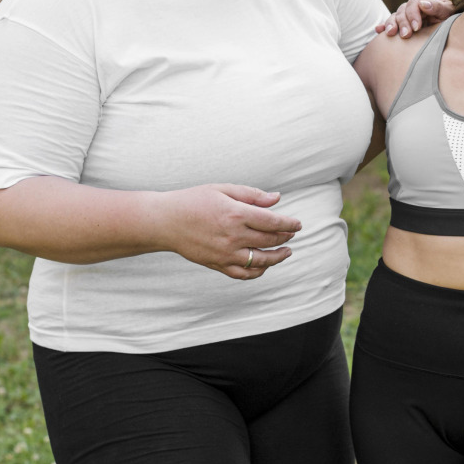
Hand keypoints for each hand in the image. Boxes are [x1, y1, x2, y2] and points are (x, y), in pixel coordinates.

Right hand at [157, 184, 301, 279]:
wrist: (165, 221)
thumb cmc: (194, 201)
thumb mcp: (224, 189)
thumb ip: (252, 195)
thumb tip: (277, 198)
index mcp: (236, 214)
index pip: (273, 222)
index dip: (289, 223)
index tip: (298, 224)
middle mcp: (233, 235)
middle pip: (269, 240)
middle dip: (285, 237)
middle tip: (292, 233)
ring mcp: (225, 253)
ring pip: (260, 260)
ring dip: (278, 257)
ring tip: (287, 252)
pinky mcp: (217, 264)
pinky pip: (243, 274)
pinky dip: (257, 272)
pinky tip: (265, 265)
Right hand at [375, 0, 454, 37]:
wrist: (452, 29)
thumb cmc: (452, 19)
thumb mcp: (449, 12)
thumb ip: (438, 7)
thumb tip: (422, 4)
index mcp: (424, 0)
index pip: (414, 4)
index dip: (413, 15)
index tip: (417, 27)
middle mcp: (413, 7)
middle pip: (402, 11)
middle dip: (403, 23)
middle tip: (406, 35)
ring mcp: (406, 16)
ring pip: (395, 17)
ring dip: (391, 24)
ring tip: (390, 34)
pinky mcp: (403, 26)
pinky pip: (391, 24)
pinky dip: (384, 26)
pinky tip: (378, 30)